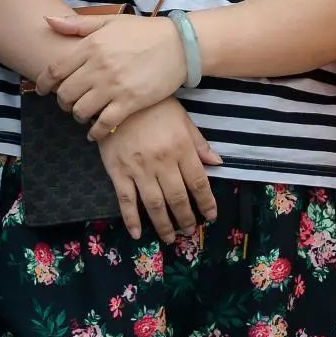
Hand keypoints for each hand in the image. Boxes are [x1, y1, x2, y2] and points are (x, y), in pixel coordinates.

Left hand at [37, 13, 187, 138]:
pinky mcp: (129, 102)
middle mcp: (99, 67)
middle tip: (69, 101)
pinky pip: (103, 124)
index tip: (43, 90)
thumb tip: (47, 20)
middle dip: (63, 101)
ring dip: (78, 115)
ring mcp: (114, 86)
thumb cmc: (144, 32)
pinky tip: (95, 131)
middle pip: (65, 94)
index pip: (55, 70)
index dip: (44, 84)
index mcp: (92, 45)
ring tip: (84, 113)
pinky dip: (95, 132)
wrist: (181, 45)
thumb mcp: (111, 22)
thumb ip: (78, 24)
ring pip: (80, 111)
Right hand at [99, 97, 221, 242]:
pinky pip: (126, 201)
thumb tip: (217, 163)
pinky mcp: (118, 172)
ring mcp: (139, 169)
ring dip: (164, 225)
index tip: (211, 215)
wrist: (121, 98)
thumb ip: (199, 144)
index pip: (198, 182)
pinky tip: (137, 233)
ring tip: (171, 237)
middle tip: (190, 231)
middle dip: (186, 218)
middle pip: (177, 197)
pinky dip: (131, 219)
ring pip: (154, 204)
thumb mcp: (183, 120)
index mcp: (181, 148)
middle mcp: (162, 162)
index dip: (206, 202)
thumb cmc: (157, 107)